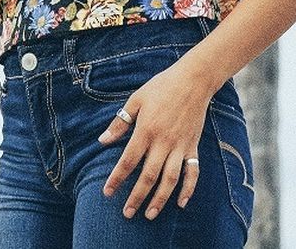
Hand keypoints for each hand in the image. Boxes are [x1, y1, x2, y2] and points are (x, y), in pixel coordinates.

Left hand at [97, 64, 214, 218]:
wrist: (193, 80)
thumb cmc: (161, 87)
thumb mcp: (136, 100)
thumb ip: (120, 122)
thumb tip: (102, 140)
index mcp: (146, 130)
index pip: (129, 161)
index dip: (117, 178)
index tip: (107, 193)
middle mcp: (164, 142)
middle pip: (148, 176)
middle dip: (136, 197)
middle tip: (127, 213)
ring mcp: (181, 146)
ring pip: (170, 180)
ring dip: (160, 199)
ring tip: (150, 214)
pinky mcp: (193, 147)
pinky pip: (193, 173)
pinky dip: (188, 189)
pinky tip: (180, 203)